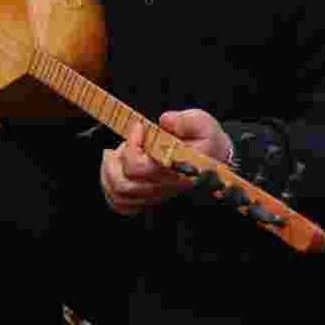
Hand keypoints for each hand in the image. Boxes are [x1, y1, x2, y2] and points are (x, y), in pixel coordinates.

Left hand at [100, 110, 232, 215]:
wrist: (214, 157)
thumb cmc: (205, 139)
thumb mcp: (202, 122)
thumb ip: (185, 121)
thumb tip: (165, 121)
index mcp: (174, 169)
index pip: (138, 167)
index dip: (131, 146)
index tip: (139, 127)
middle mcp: (163, 186)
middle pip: (123, 184)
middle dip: (116, 159)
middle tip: (126, 142)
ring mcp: (155, 195)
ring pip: (119, 194)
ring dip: (110, 172)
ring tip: (118, 153)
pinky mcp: (149, 198)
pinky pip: (120, 203)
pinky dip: (110, 188)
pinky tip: (115, 170)